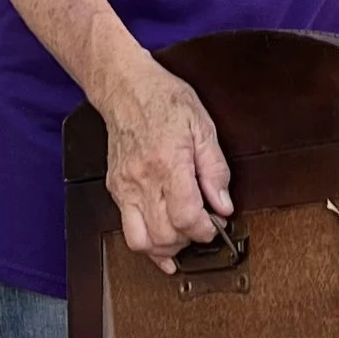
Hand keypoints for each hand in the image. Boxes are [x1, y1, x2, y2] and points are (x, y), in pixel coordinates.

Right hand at [100, 63, 232, 273]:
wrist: (125, 87)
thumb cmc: (164, 99)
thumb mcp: (203, 127)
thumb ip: (215, 170)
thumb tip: (223, 204)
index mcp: (168, 163)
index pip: (186, 217)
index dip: (205, 231)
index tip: (215, 225)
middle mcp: (143, 180)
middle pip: (164, 236)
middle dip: (188, 242)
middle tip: (201, 230)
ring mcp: (125, 187)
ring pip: (140, 242)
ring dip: (164, 249)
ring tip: (181, 240)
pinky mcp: (115, 189)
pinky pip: (126, 229)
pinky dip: (146, 242)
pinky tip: (162, 242)